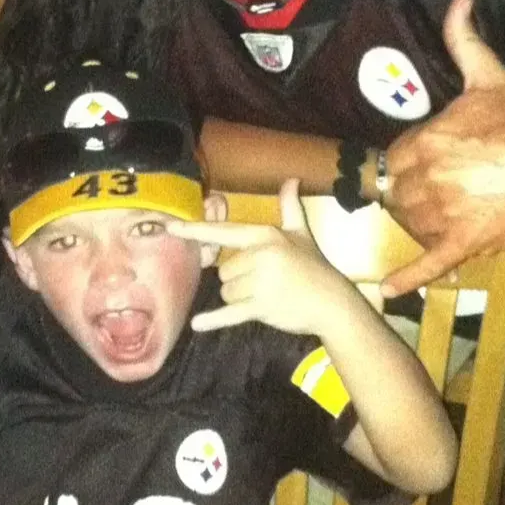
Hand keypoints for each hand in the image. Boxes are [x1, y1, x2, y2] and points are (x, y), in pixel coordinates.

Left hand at [170, 179, 354, 334]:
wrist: (332, 302)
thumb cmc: (313, 266)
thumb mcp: (300, 233)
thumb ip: (289, 207)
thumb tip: (291, 179)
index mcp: (264, 236)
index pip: (223, 232)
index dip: (196, 230)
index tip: (171, 229)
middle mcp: (259, 256)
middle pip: (223, 270)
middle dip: (237, 279)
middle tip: (264, 283)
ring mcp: (260, 282)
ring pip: (226, 292)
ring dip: (239, 297)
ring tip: (266, 296)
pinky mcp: (261, 307)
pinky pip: (230, 313)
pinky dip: (214, 320)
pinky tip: (198, 324)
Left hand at [376, 0, 504, 296]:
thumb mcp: (492, 77)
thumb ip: (464, 40)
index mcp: (428, 140)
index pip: (398, 154)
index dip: (415, 156)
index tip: (435, 157)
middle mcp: (428, 179)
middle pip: (398, 191)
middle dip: (413, 189)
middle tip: (441, 186)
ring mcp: (445, 215)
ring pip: (410, 223)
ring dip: (419, 220)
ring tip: (445, 211)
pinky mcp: (466, 243)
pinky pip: (429, 264)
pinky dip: (407, 277)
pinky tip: (389, 289)